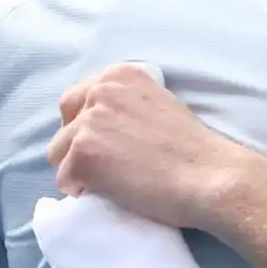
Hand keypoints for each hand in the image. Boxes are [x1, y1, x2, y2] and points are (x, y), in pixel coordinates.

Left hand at [48, 63, 256, 229]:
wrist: (208, 176)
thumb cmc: (192, 149)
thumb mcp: (159, 103)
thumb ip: (128, 103)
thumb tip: (102, 125)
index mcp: (121, 74)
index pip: (79, 98)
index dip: (88, 125)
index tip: (108, 144)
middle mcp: (101, 90)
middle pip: (64, 123)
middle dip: (75, 144)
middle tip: (103, 164)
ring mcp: (90, 122)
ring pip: (58, 152)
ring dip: (78, 169)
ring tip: (109, 181)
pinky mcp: (83, 154)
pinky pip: (64, 179)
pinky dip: (81, 190)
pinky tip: (109, 193)